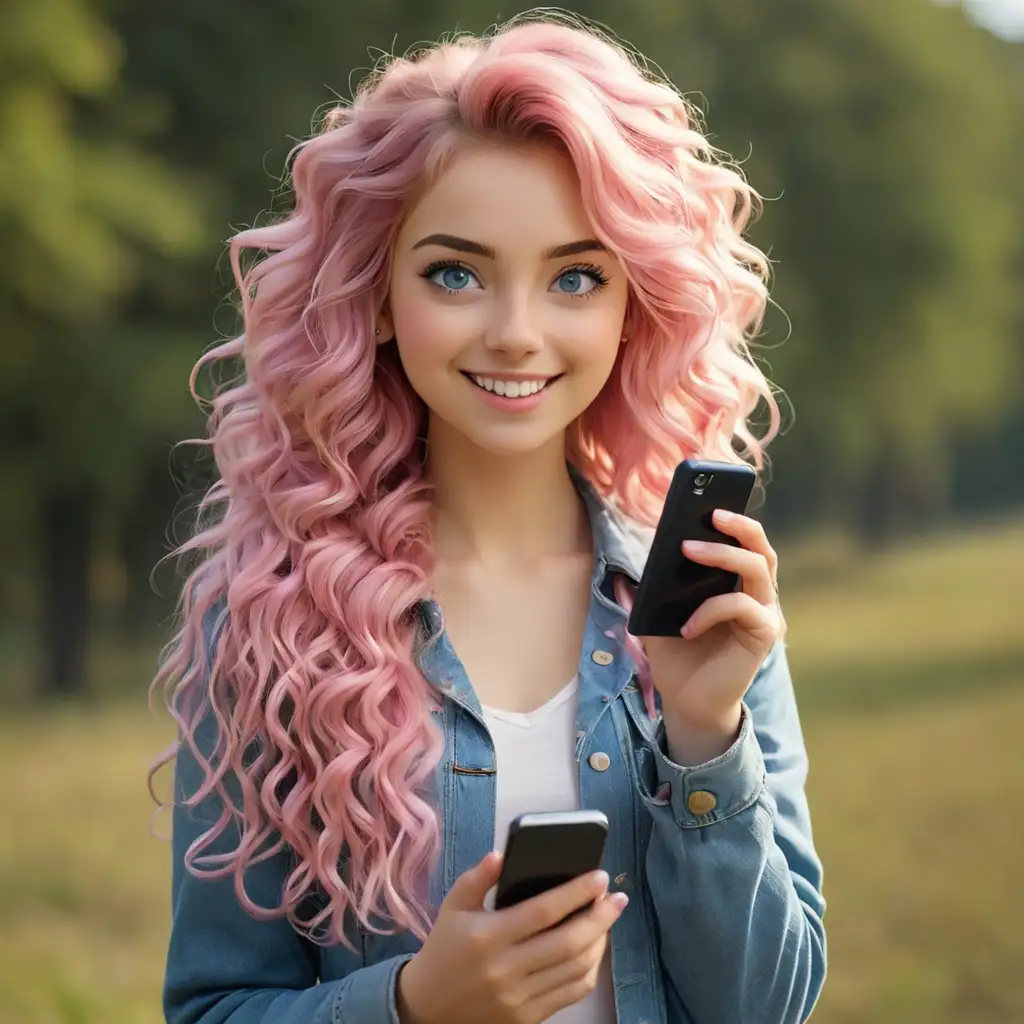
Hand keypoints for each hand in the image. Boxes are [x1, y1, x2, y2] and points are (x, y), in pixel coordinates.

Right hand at [397, 851, 627, 1023]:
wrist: (427, 1010)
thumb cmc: (444, 950)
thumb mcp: (452, 907)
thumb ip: (477, 879)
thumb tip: (501, 855)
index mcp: (488, 937)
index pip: (543, 911)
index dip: (576, 893)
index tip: (599, 876)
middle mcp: (507, 969)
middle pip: (569, 942)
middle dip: (600, 917)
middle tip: (617, 899)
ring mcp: (519, 998)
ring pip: (576, 969)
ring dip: (600, 942)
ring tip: (606, 920)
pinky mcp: (527, 1018)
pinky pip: (571, 994)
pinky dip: (590, 970)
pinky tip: (593, 951)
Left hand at [642, 510, 785, 763]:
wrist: (686, 701)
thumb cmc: (676, 652)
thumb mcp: (660, 608)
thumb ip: (660, 580)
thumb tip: (652, 547)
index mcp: (736, 582)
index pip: (743, 541)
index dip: (732, 517)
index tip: (707, 497)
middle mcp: (757, 594)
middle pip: (761, 547)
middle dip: (738, 524)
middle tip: (710, 512)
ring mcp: (763, 613)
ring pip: (758, 568)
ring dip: (722, 554)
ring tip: (686, 549)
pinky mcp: (763, 636)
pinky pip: (742, 607)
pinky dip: (710, 609)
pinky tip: (686, 625)